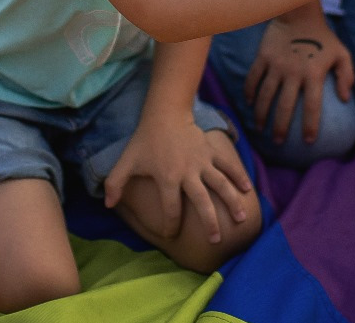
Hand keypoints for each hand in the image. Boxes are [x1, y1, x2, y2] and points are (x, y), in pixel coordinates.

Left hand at [102, 112, 251, 244]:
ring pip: (220, 184)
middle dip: (208, 222)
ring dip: (231, 202)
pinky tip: (247, 190)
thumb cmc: (145, 141)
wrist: (165, 113)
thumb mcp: (126, 161)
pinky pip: (227, 165)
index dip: (170, 225)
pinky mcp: (211, 151)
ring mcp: (202, 162)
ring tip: (240, 219)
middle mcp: (187, 173)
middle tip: (214, 240)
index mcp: (167, 178)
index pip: (171, 209)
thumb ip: (114, 183)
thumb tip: (107, 205)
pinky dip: (238, 176)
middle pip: (201, 202)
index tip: (171, 235)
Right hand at [245, 17, 353, 144]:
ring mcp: (276, 64)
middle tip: (278, 142)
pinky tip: (250, 104)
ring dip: (261, 114)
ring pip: (265, 95)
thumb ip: (347, 76)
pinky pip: (253, 78)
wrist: (299, 12)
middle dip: (280, 127)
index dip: (311, 125)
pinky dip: (250, 92)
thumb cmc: (323, 37)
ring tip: (260, 129)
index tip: (309, 141)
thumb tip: (345, 99)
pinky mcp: (263, 57)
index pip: (312, 105)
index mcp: (313, 73)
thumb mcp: (341, 53)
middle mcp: (293, 72)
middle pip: (284, 106)